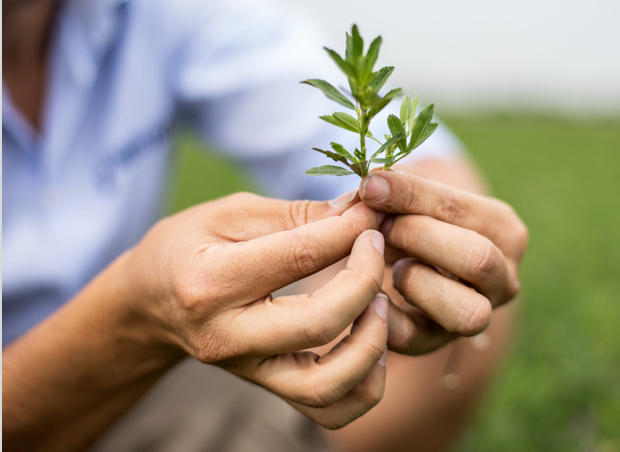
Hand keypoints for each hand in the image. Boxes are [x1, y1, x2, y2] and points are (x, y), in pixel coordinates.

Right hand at [122, 192, 388, 428]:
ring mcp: (246, 370)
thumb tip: (361, 209)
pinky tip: (373, 341)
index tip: (372, 209)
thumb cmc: (188, 246)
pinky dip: (365, 383)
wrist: (150, 301)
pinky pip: (328, 410)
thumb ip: (297, 214)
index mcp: (209, 281)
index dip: (348, 229)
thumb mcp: (231, 213)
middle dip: (365, 278)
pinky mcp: (265, 387)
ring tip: (380, 300)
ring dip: (372, 341)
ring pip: (327, 385)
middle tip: (378, 244)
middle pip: (319, 322)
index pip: (298, 256)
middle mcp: (226, 336)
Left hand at [358, 167, 527, 354]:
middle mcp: (504, 277)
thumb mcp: (410, 195)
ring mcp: (477, 315)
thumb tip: (373, 183)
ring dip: (415, 282)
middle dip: (418, 237)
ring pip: (467, 312)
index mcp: (502, 230)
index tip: (371, 185)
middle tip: (380, 226)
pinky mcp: (437, 341)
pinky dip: (383, 315)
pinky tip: (366, 290)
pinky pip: (414, 339)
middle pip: (478, 259)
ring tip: (387, 263)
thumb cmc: (410, 216)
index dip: (411, 196)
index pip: (461, 210)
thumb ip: (397, 186)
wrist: (403, 255)